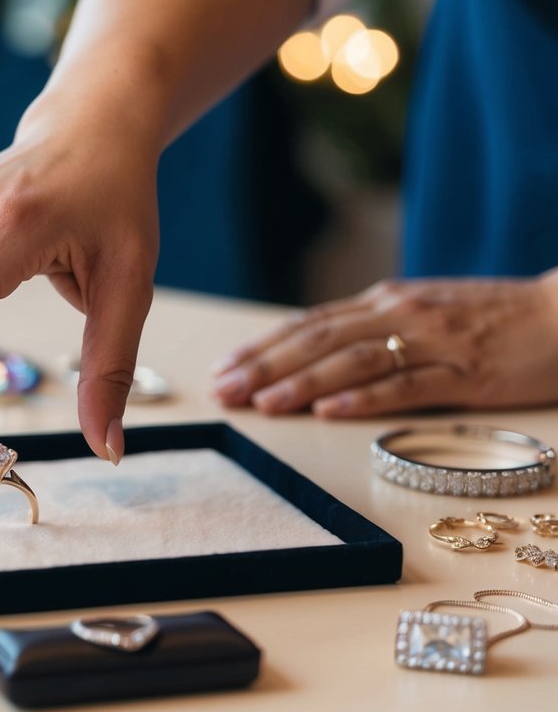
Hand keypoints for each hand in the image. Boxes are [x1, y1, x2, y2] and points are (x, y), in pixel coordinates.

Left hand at [212, 274, 557, 416]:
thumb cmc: (490, 317)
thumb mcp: (422, 312)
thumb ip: (372, 329)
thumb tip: (313, 355)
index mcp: (385, 301)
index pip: (309, 325)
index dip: (262, 347)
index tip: (222, 369)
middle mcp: (400, 314)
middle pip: (318, 341)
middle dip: (265, 367)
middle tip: (222, 391)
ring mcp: (433, 343)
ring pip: (353, 361)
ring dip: (302, 383)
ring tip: (262, 404)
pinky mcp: (466, 374)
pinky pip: (407, 386)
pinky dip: (364, 398)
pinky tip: (328, 410)